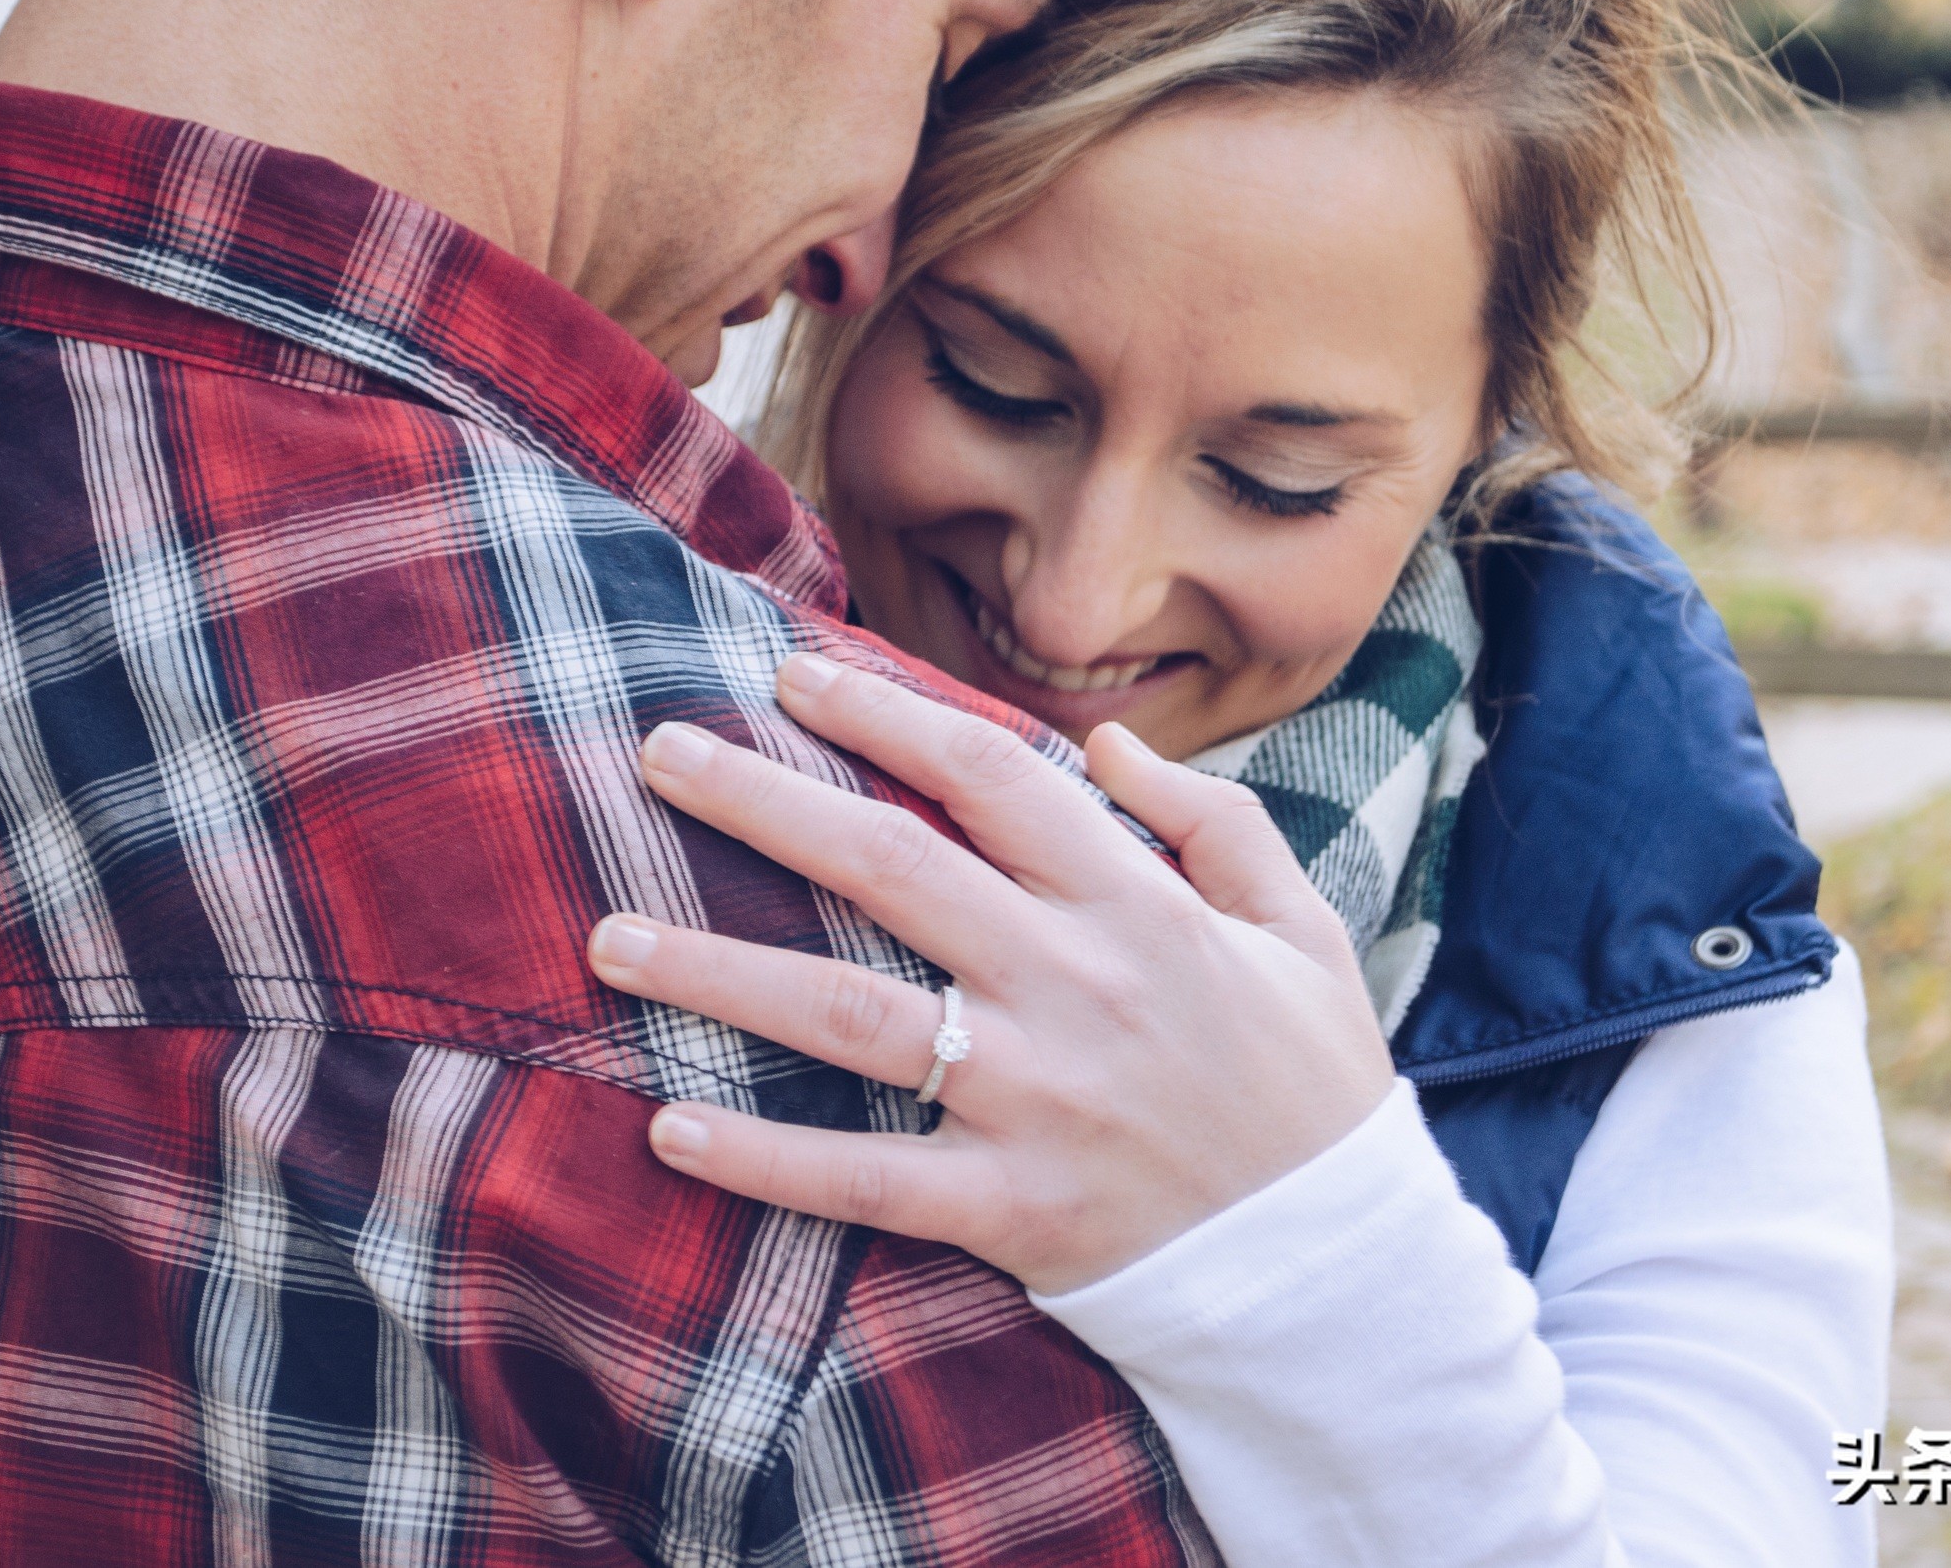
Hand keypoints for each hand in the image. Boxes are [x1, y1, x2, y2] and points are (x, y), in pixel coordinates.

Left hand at [588, 651, 1394, 1294]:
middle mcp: (1072, 987)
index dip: (885, 714)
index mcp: (1138, 907)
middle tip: (658, 751)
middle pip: (890, 869)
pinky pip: (862, 1180)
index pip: (990, 776)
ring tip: (609, 936)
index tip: (794, 675)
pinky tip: (670, 1127)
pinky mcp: (1007, 1207)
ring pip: (848, 1016)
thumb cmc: (1312, 1087)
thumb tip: (1105, 747)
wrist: (1341, 1273)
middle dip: (762, 802)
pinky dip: (763, 1158)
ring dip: (718, 972)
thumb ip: (1211, 821)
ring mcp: (1033, 1099)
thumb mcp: (1299, 927)